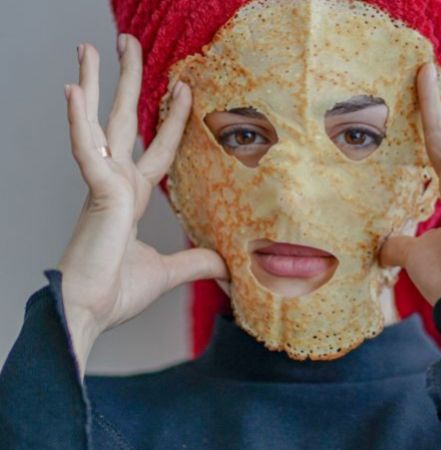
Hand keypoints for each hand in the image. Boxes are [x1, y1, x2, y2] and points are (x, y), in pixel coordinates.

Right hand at [57, 34, 228, 372]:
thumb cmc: (118, 291)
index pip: (158, 148)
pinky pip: (85, 148)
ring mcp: (104, 183)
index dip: (170, 120)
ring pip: (101, 121)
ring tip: (92, 46)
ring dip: (95, 82)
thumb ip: (197, 263)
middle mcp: (117, 182)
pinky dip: (78, 120)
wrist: (91, 311)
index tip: (182, 89)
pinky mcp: (97, 192)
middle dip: (128, 81)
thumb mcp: (169, 271)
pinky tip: (72, 88)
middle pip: (124, 120)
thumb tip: (227, 266)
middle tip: (126, 44)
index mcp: (132, 196)